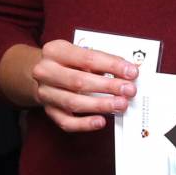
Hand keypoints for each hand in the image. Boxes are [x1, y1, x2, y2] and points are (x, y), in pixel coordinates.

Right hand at [18, 40, 138, 133]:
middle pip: (79, 81)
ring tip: (120, 105)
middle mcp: (45, 72)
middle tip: (129, 90)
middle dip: (108, 87)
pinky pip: (66, 122)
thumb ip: (101, 61)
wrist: (43, 74)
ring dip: (100, 105)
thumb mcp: (79, 53)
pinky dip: (84, 124)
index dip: (112, 66)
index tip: (131, 72)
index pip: (87, 58)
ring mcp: (45, 93)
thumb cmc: (67, 63)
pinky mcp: (49, 111)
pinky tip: (101, 121)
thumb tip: (128, 72)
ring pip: (73, 102)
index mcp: (55, 51)